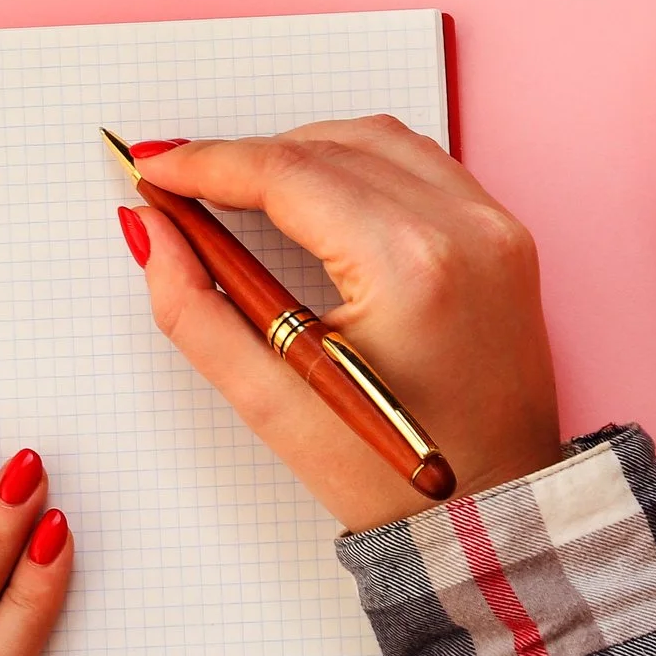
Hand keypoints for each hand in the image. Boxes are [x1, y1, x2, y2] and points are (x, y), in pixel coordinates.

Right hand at [121, 118, 560, 531]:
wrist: (496, 516)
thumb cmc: (393, 481)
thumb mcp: (273, 405)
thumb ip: (195, 310)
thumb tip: (150, 230)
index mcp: (410, 268)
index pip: (287, 175)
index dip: (206, 163)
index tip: (151, 165)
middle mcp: (464, 229)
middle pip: (327, 147)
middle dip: (244, 157)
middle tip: (181, 185)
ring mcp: (494, 226)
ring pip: (375, 140)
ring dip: (299, 152)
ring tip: (240, 191)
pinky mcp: (505, 235)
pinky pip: (419, 162)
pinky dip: (356, 164)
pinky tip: (314, 197)